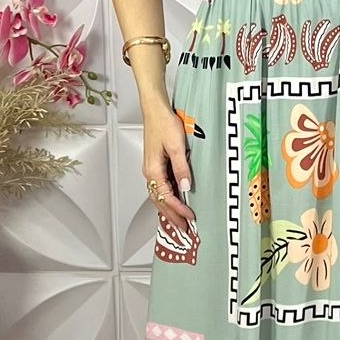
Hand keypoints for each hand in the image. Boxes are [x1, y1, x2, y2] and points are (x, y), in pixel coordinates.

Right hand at [142, 99, 196, 234]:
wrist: (155, 109)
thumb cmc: (163, 123)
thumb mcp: (177, 146)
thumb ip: (181, 168)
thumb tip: (186, 187)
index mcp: (153, 170)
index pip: (166, 197)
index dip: (179, 210)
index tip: (190, 218)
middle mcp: (150, 172)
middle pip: (160, 201)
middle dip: (172, 217)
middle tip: (184, 230)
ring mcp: (152, 169)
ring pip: (159, 196)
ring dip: (169, 210)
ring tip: (179, 222)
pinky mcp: (155, 165)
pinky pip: (160, 188)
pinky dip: (167, 199)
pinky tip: (175, 203)